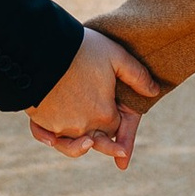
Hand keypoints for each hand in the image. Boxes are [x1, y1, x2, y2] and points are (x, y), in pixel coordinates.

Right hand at [27, 26, 163, 170]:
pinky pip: (43, 134)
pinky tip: (52, 138)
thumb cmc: (82, 49)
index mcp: (104, 114)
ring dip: (77, 145)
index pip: (115, 127)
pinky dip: (48, 137)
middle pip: (96, 141)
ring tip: (86, 141)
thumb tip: (155, 91)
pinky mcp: (40, 119)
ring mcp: (59, 125)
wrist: (41, 46)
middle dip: (104, 142)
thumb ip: (137, 75)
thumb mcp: (116, 56)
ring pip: (70, 143)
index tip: (116, 110)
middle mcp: (82, 126)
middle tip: (116, 149)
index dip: (116, 118)